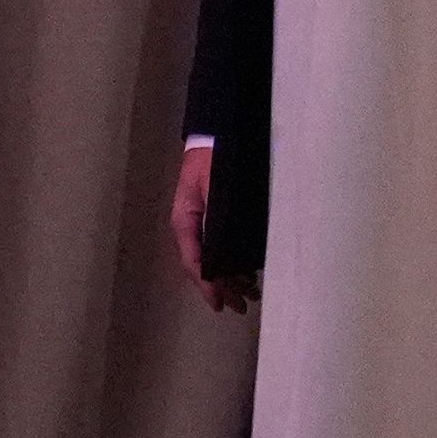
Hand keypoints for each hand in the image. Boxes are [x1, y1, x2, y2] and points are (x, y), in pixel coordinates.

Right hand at [173, 140, 255, 312]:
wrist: (217, 131)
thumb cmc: (215, 158)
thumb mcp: (215, 189)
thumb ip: (217, 222)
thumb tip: (222, 255)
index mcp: (186, 221)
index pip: (195, 262)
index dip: (208, 286)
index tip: (221, 305)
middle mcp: (191, 225)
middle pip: (204, 265)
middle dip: (223, 287)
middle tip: (243, 306)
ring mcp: (202, 220)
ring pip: (214, 257)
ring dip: (231, 277)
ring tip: (251, 293)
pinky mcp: (214, 215)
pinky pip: (221, 246)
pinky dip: (234, 262)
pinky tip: (249, 271)